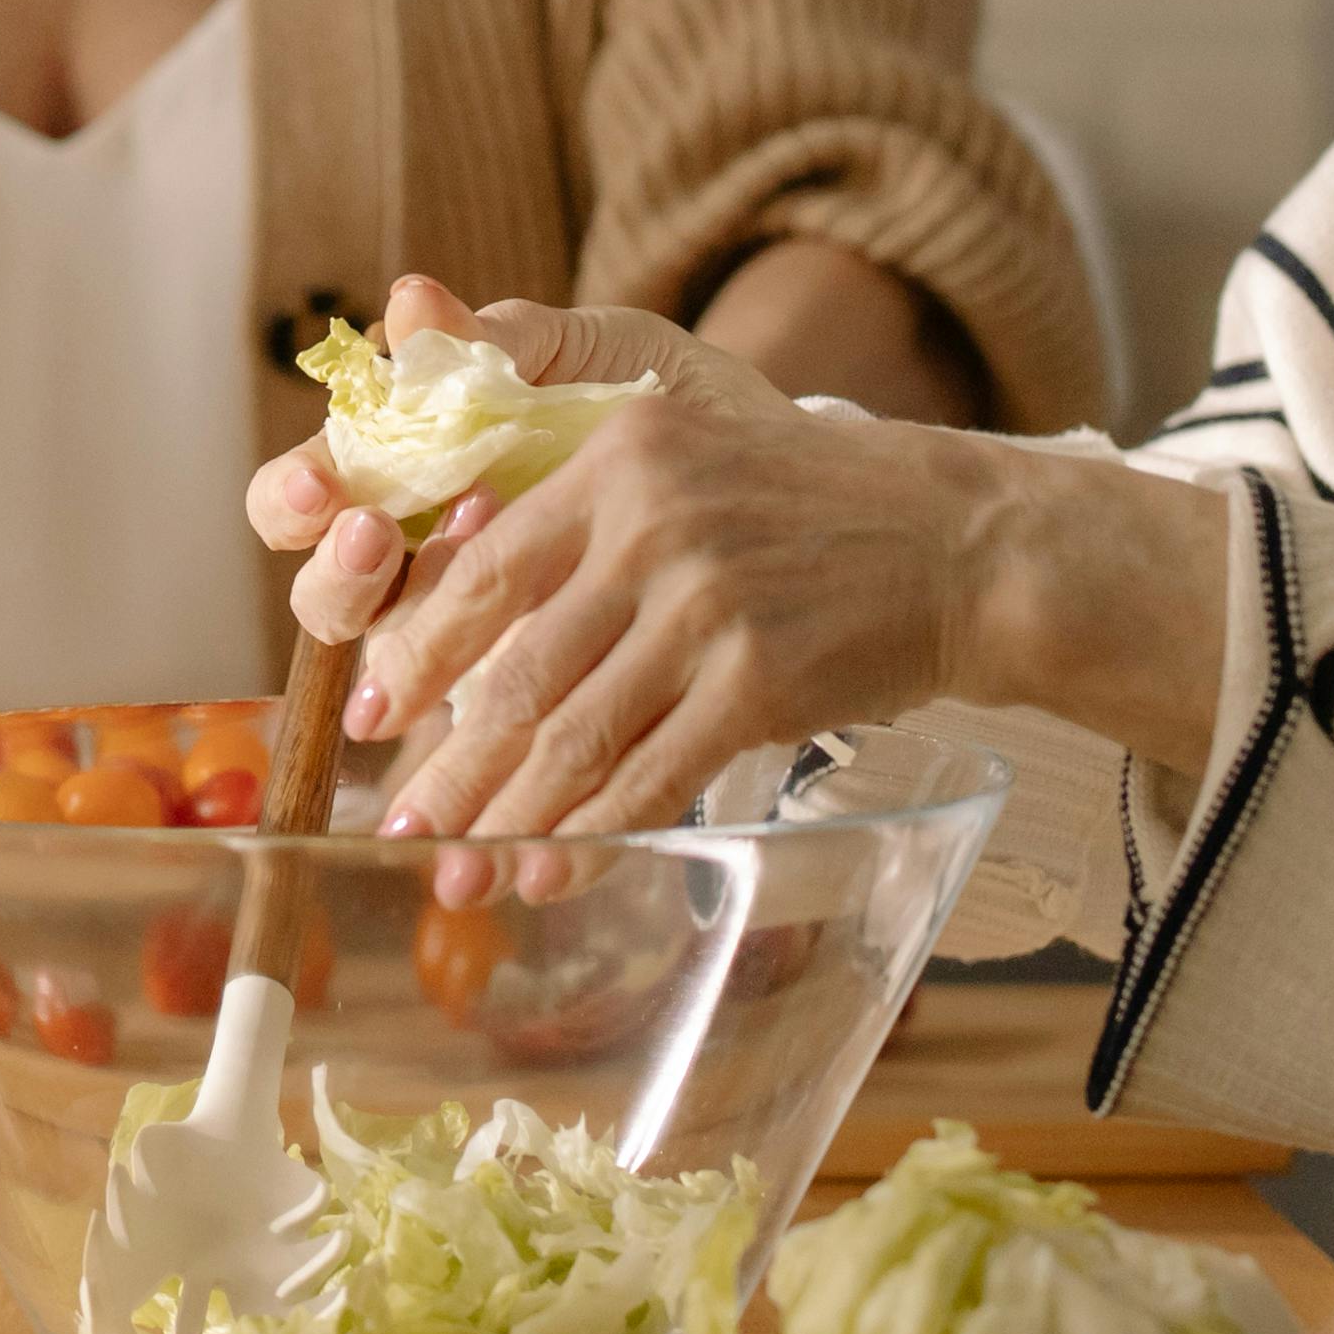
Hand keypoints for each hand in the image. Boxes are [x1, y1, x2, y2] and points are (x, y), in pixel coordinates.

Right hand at [241, 272, 754, 650]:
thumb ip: (509, 339)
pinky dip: (480, 686)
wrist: (789, 487)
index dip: (299, 491)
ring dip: (396, 635)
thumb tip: (413, 302)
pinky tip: (518, 649)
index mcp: (414, 460)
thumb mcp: (602, 354)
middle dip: (335, 569)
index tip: (322, 489)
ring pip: (378, 655)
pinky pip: (471, 710)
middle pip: (323, 584)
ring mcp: (468, 629)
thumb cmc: (673, 410)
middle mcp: (420, 551)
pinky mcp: (524, 686)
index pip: (316, 484)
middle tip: (378, 538)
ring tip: (450, 595)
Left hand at [315, 319, 1236, 850]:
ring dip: (507, 817)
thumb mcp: (695, 464)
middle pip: (518, 668)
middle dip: (449, 761)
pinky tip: (553, 874)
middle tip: (397, 823)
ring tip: (458, 873)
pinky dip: (594, 833)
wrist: (960, 543)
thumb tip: (485, 636)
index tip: (372, 708)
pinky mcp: (760, 680)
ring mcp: (707, 604)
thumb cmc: (816, 512)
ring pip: (575, 733)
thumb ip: (594, 524)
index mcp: (620, 459)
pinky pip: (651, 775)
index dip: (419, 649)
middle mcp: (653, 523)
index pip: (487, 567)